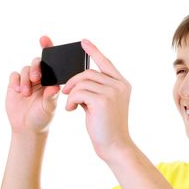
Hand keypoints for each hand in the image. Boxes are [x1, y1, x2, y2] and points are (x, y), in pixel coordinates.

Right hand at [5, 36, 60, 133]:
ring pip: (25, 69)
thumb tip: (54, 86)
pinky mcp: (14, 84)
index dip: (48, 47)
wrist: (27, 128)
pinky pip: (14, 76)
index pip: (51, 61)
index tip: (44, 39)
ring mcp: (27, 80)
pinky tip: (17, 90)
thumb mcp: (48, 108)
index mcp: (51, 80)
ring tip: (26, 93)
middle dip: (35, 67)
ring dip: (26, 79)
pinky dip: (16, 81)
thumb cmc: (42, 117)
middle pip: (37, 62)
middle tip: (36, 78)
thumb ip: (50, 97)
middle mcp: (40, 77)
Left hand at [63, 39, 133, 161]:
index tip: (84, 42)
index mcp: (123, 84)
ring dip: (71, 93)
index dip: (94, 51)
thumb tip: (77, 80)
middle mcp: (119, 85)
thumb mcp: (104, 104)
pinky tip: (71, 110)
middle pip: (88, 72)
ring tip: (71, 105)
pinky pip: (78, 93)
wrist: (115, 146)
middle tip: (66, 92)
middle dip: (73, 81)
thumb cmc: (107, 127)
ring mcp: (112, 92)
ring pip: (82, 82)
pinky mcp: (102, 100)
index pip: (106, 62)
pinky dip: (70, 101)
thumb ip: (96, 89)